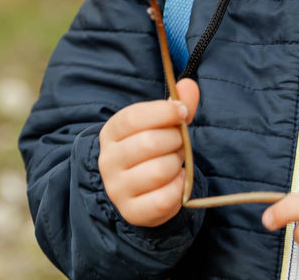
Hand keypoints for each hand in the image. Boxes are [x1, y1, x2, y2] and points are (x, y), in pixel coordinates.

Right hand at [97, 78, 199, 226]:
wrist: (137, 191)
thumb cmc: (151, 150)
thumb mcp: (160, 124)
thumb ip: (176, 105)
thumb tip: (190, 86)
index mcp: (112, 133)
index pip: (134, 117)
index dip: (163, 112)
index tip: (182, 112)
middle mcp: (108, 161)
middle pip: (149, 143)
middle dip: (175, 141)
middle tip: (178, 144)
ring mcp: (117, 188)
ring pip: (159, 171)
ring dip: (177, 164)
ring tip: (174, 163)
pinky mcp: (132, 212)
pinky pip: (165, 198)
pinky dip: (178, 188)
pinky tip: (175, 182)